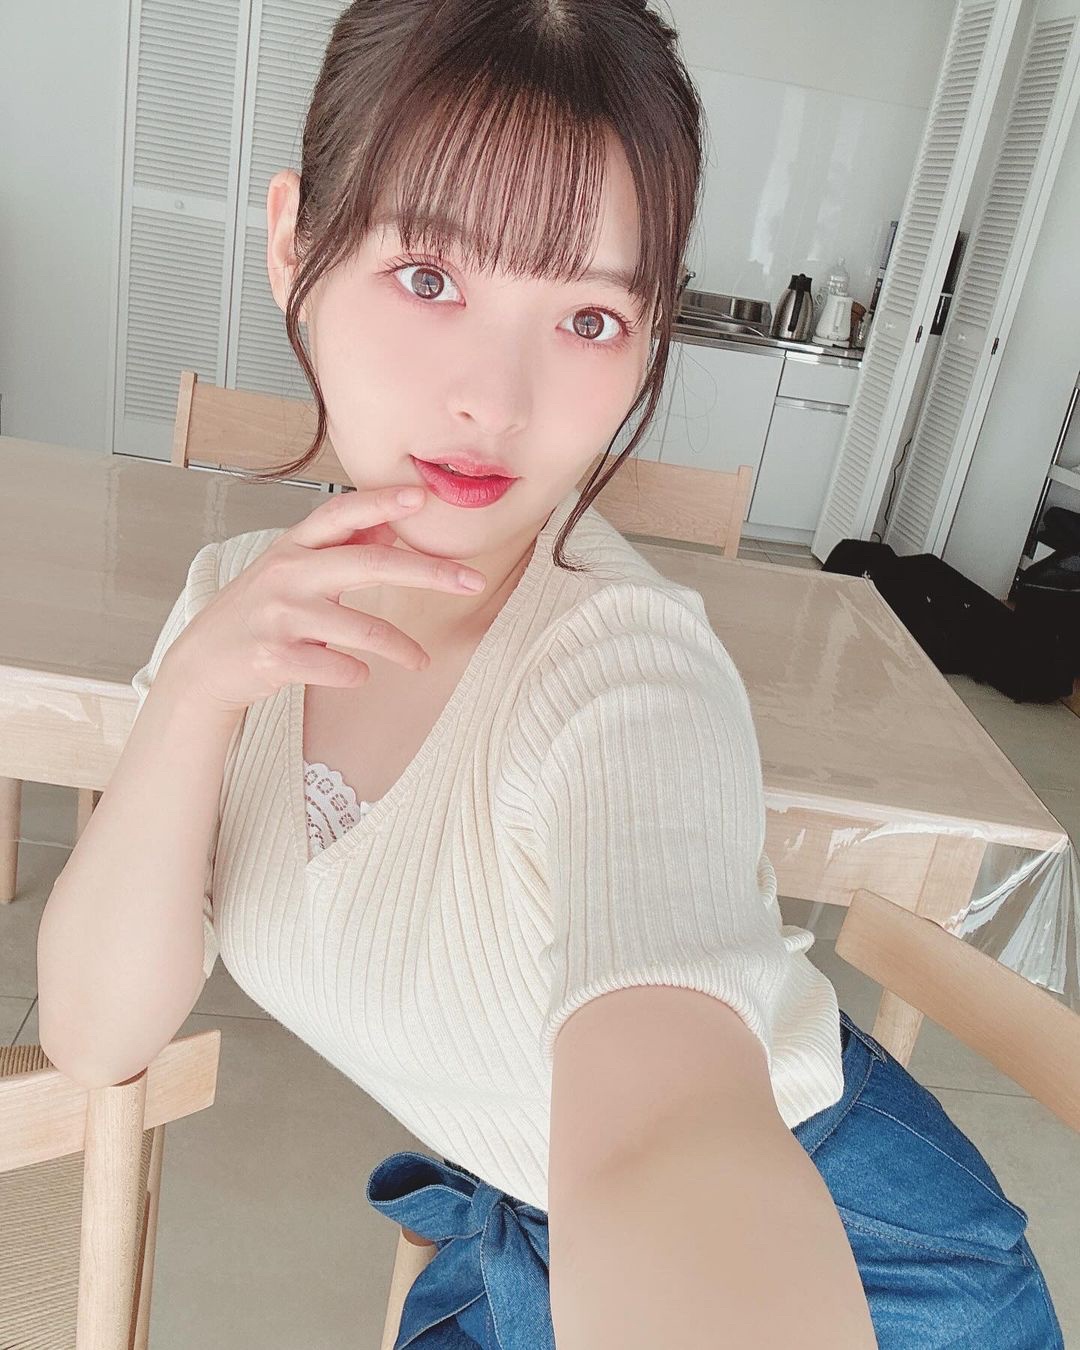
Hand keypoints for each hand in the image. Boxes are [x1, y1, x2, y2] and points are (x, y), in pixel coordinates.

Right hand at [167, 486, 486, 712]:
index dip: (381, 502)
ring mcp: (280, 616)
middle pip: (371, 564)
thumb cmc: (259, 614)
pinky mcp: (276, 658)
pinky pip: (341, 668)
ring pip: (365, 629)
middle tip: (471, 581)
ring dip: (402, 648)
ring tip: (421, 661)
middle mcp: (287, 574)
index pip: (342, 514)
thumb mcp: (292, 571)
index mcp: (293, 547)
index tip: (422, 496)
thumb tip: (389, 523)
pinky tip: (359, 675)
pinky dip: (358, 675)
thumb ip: (338, 549)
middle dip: (429, 572)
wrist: (205, 665)